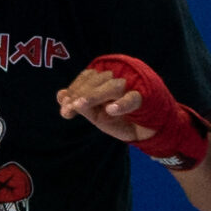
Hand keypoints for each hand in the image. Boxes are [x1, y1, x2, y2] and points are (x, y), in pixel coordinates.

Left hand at [61, 54, 210, 169]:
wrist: (150, 133)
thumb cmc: (123, 120)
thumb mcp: (98, 115)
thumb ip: (80, 105)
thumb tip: (60, 95)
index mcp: (108, 78)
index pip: (88, 76)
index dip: (75, 89)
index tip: (64, 106)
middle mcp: (121, 76)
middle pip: (97, 79)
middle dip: (80, 95)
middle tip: (68, 110)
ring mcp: (135, 85)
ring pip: (113, 86)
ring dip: (95, 96)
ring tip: (80, 106)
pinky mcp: (147, 97)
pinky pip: (133, 98)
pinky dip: (122, 104)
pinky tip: (110, 110)